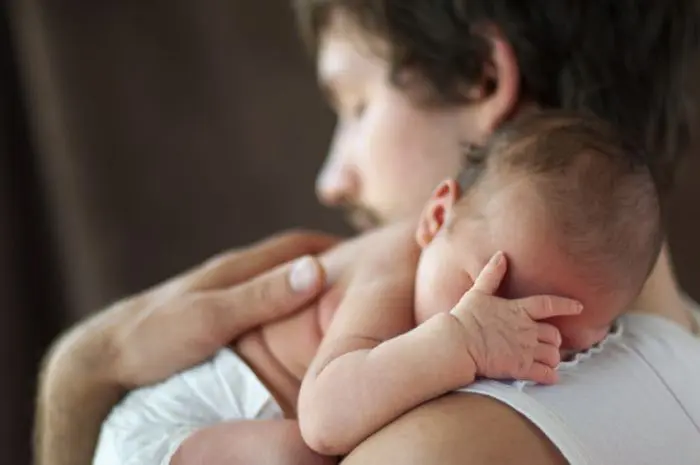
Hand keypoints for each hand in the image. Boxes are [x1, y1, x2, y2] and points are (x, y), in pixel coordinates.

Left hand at [90, 230, 338, 388]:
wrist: (101, 359)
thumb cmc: (153, 338)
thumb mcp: (210, 318)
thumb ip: (261, 297)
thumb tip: (316, 271)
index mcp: (237, 269)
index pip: (297, 244)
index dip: (335, 245)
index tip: (369, 253)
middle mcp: (232, 275)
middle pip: (289, 259)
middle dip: (326, 262)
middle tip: (360, 280)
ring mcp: (221, 294)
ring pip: (274, 282)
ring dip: (303, 285)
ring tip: (333, 304)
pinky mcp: (211, 315)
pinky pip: (259, 302)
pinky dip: (283, 306)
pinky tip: (289, 327)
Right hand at [450, 251, 582, 384]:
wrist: (456, 343)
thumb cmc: (465, 318)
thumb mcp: (478, 292)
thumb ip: (492, 274)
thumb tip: (500, 255)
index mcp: (519, 310)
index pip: (550, 305)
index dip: (566, 305)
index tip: (579, 307)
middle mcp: (526, 330)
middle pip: (554, 335)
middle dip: (554, 340)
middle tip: (549, 343)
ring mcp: (524, 350)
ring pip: (553, 355)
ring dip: (552, 358)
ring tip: (547, 360)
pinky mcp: (520, 368)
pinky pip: (544, 374)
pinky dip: (550, 376)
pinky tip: (549, 377)